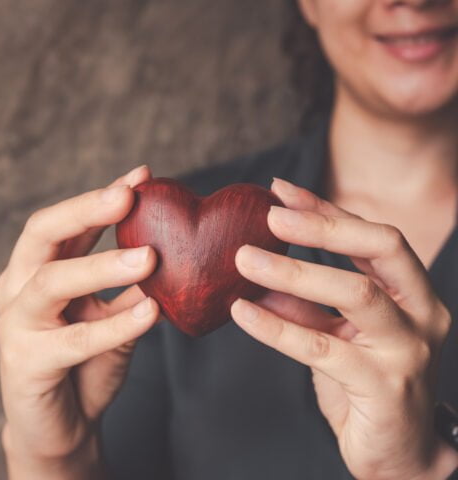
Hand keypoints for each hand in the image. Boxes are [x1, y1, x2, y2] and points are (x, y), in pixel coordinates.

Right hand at [0, 165, 160, 478]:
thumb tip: (170, 250)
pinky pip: (74, 340)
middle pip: (42, 234)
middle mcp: (17, 288)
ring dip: (101, 265)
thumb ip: (130, 289)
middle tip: (128, 195)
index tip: (142, 175)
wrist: (61, 429)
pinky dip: (115, 325)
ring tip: (148, 256)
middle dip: (85, 209)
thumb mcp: (112, 321)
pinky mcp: (24, 362)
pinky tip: (150, 313)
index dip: (100, 197)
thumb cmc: (85, 369)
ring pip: (51, 281)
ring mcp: (14, 325)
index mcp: (36, 271)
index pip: (64, 223)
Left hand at [230, 177, 456, 479]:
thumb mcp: (337, 334)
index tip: (280, 191)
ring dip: (294, 272)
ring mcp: (408, 350)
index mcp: (411, 293)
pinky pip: (322, 348)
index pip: (372, 237)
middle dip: (323, 227)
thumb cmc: (366, 385)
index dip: (326, 211)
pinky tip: (242, 312)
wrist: (399, 453)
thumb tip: (258, 270)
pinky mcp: (384, 387)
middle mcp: (421, 314)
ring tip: (244, 259)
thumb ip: (306, 303)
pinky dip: (277, 327)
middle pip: (381, 249)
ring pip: (355, 294)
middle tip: (270, 216)